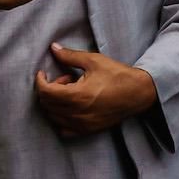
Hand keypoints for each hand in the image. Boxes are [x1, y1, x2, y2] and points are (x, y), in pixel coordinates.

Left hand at [33, 46, 158, 137]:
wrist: (139, 93)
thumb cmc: (117, 75)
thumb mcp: (93, 61)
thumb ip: (70, 56)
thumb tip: (53, 48)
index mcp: (77, 96)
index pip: (45, 92)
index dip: (40, 81)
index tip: (42, 73)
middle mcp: (78, 113)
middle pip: (47, 105)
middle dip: (49, 90)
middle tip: (64, 78)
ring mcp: (83, 125)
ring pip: (53, 117)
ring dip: (54, 103)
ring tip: (70, 91)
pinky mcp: (88, 130)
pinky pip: (64, 130)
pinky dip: (60, 119)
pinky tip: (70, 107)